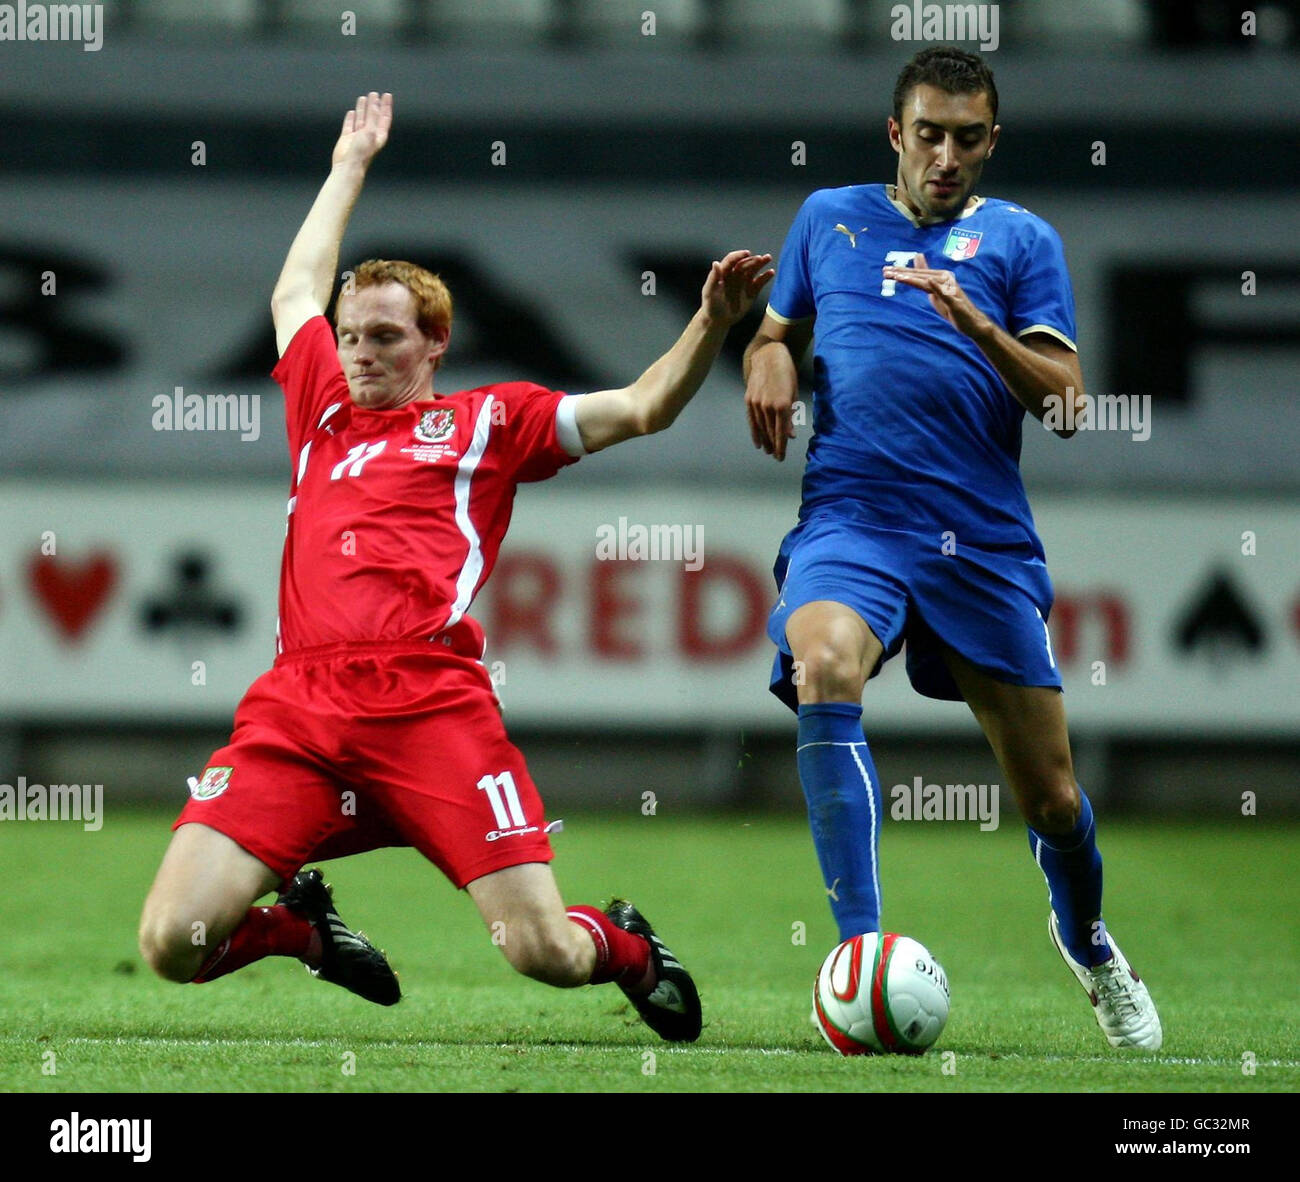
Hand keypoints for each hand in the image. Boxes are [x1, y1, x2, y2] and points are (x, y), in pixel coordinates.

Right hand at [332, 92, 392, 169]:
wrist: (348, 166)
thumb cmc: (362, 152)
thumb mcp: (369, 131)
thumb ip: (372, 116)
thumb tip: (375, 103)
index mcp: (378, 135)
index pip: (384, 117)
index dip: (386, 106)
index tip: (386, 95)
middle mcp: (369, 135)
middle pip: (373, 116)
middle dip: (374, 105)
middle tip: (375, 94)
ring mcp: (358, 137)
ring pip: (361, 118)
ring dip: (363, 108)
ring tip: (364, 98)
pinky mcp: (347, 138)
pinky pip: (350, 125)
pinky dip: (351, 118)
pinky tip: (352, 112)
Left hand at [702, 250, 773, 327]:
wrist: (719, 320)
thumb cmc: (711, 306)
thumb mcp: (709, 292)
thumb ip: (713, 278)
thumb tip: (716, 263)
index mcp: (724, 273)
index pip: (732, 260)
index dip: (739, 255)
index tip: (747, 253)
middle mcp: (735, 275)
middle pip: (744, 264)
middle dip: (752, 260)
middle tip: (760, 258)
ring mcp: (744, 283)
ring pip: (753, 270)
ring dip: (761, 263)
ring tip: (768, 258)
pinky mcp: (751, 291)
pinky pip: (760, 282)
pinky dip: (765, 277)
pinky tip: (771, 272)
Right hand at [744, 343, 798, 461]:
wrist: (768, 356)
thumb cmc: (786, 373)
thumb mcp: (794, 392)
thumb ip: (792, 415)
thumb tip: (791, 435)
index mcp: (783, 404)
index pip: (781, 432)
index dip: (781, 447)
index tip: (781, 457)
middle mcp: (768, 406)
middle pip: (770, 432)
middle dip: (773, 446)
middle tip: (776, 456)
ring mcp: (757, 403)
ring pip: (760, 428)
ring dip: (764, 441)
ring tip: (768, 451)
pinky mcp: (749, 400)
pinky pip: (752, 420)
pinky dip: (754, 432)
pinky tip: (757, 442)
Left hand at [882, 252, 990, 338]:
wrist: (971, 322)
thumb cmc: (952, 307)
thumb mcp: (935, 292)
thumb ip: (925, 277)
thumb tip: (918, 258)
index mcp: (939, 277)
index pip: (917, 273)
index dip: (901, 271)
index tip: (885, 270)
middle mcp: (944, 279)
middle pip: (920, 276)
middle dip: (902, 273)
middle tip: (885, 271)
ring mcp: (949, 290)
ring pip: (928, 282)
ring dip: (913, 278)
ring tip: (898, 277)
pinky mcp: (954, 301)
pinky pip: (944, 293)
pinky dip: (937, 286)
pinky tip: (929, 281)